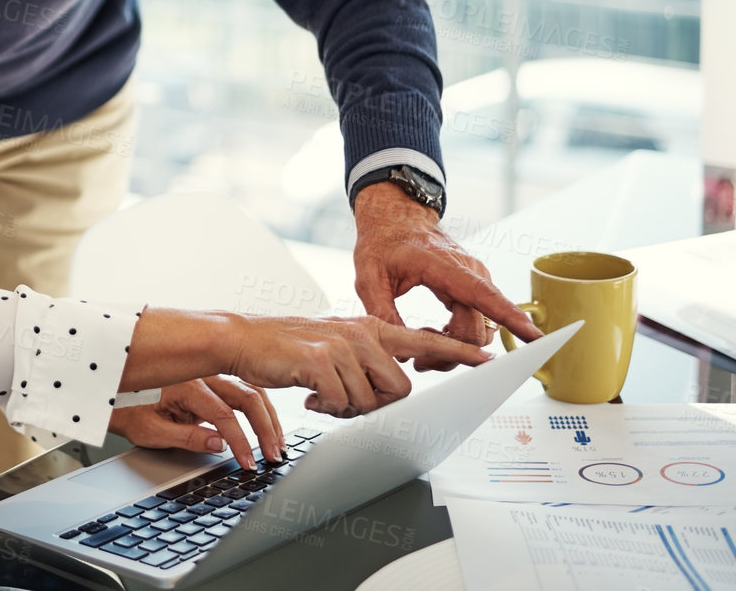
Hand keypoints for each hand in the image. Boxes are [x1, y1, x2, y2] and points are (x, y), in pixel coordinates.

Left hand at [109, 376, 285, 465]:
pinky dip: (258, 407)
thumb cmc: (125, 407)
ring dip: (267, 416)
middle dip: (265, 428)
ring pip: (249, 389)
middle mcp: (201, 375)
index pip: (223, 414)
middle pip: (246, 396)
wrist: (110, 387)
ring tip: (277, 442)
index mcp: (186, 386)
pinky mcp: (210, 380)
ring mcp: (207, 375)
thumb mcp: (150, 430)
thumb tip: (220, 444)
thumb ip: (187, 437)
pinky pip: (241, 389)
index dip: (240, 441)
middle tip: (274, 454)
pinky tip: (266, 424)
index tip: (248, 462)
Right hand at [227, 313, 491, 417]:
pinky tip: (308, 395)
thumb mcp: (338, 348)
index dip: (459, 350)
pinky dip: (325, 408)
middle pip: (402, 388)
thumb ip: (370, 362)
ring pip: (372, 400)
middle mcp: (363, 331)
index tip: (490, 359)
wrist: (245, 339)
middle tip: (346, 399)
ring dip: (347, 408)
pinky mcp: (321, 360)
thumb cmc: (292, 350)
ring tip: (322, 395)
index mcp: (372, 326)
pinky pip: (341, 403)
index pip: (425, 339)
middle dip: (377, 404)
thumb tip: (397, 392)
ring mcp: (343, 344)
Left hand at [352, 183, 542, 370]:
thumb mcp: (368, 276)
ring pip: (481, 330)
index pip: (484, 295)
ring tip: (423, 344)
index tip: (537, 338)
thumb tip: (402, 349)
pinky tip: (437, 333)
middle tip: (419, 362)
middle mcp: (470, 272)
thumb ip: (382, 311)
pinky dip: (461, 335)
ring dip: (458, 347)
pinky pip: (478, 321)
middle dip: (454, 354)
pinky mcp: (475, 286)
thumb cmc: (382, 243)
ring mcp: (476, 279)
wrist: (395, 218)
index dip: (510, 318)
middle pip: (477, 330)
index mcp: (444, 266)